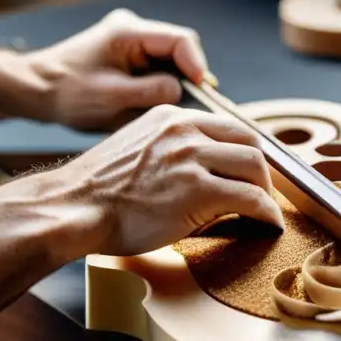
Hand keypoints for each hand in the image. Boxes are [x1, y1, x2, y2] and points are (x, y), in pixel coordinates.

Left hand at [23, 8, 212, 130]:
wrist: (35, 90)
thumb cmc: (66, 93)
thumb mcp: (112, 98)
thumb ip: (151, 92)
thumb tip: (182, 90)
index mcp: (128, 31)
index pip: (180, 40)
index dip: (197, 65)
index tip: (202, 91)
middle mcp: (133, 29)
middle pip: (179, 50)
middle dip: (188, 77)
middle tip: (194, 106)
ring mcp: (131, 41)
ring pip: (170, 61)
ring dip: (174, 84)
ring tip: (171, 110)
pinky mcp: (128, 56)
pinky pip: (157, 68)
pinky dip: (161, 86)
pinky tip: (155, 106)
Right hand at [42, 103, 284, 257]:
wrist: (74, 207)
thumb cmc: (99, 190)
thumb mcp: (137, 147)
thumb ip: (169, 146)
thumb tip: (202, 167)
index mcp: (170, 116)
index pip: (227, 126)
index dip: (245, 151)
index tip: (251, 170)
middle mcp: (184, 129)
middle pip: (249, 141)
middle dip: (262, 170)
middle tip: (263, 192)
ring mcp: (192, 157)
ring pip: (255, 167)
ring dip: (266, 191)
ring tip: (265, 210)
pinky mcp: (198, 190)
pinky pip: (250, 198)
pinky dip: (266, 212)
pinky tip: (267, 224)